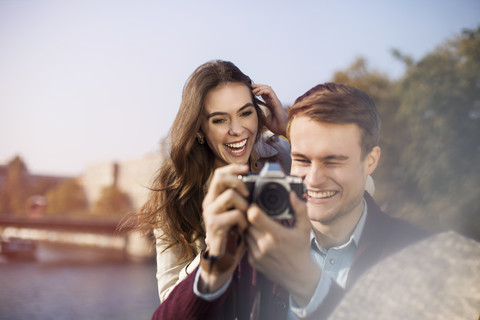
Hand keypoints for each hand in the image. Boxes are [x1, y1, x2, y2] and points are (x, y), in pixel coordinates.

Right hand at [199, 164, 249, 291]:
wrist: (223, 256)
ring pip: (230, 195)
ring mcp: (209, 213)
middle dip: (238, 181)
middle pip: (220, 178)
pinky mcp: (213, 224)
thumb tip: (256, 184)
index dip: (232, 168)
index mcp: (214, 196)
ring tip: (246, 216)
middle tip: (248, 193)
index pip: (219, 174)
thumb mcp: (237, 211)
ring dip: (244, 205)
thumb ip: (241, 199)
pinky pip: (234, 214)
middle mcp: (209, 202)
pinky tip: (243, 228)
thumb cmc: (232, 232)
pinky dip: (243, 221)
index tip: (246, 168)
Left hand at [246, 192, 320, 306]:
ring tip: (259, 225)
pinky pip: (246, 244)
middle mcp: (265, 245)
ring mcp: (257, 255)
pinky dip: (250, 239)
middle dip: (251, 216)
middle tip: (257, 213)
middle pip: (248, 222)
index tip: (256, 205)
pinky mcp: (253, 261)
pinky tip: (259, 237)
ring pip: (245, 233)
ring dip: (249, 227)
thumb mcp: (304, 228)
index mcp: (277, 235)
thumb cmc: (301, 250)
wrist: (299, 277)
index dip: (253, 207)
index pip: (254, 216)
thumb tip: (292, 194)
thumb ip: (300, 209)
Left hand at [252, 84, 287, 135]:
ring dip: (260, 87)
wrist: (281, 129)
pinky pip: (270, 92)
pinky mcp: (277, 102)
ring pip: (268, 88)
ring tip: (253, 90)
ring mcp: (275, 100)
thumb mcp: (263, 117)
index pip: (264, 93)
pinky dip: (263, 91)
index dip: (257, 90)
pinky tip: (257, 94)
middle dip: (258, 86)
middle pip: (266, 88)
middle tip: (251, 86)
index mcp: (270, 104)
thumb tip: (251, 105)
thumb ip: (259, 110)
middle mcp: (273, 101)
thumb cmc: (274, 125)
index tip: (250, 90)